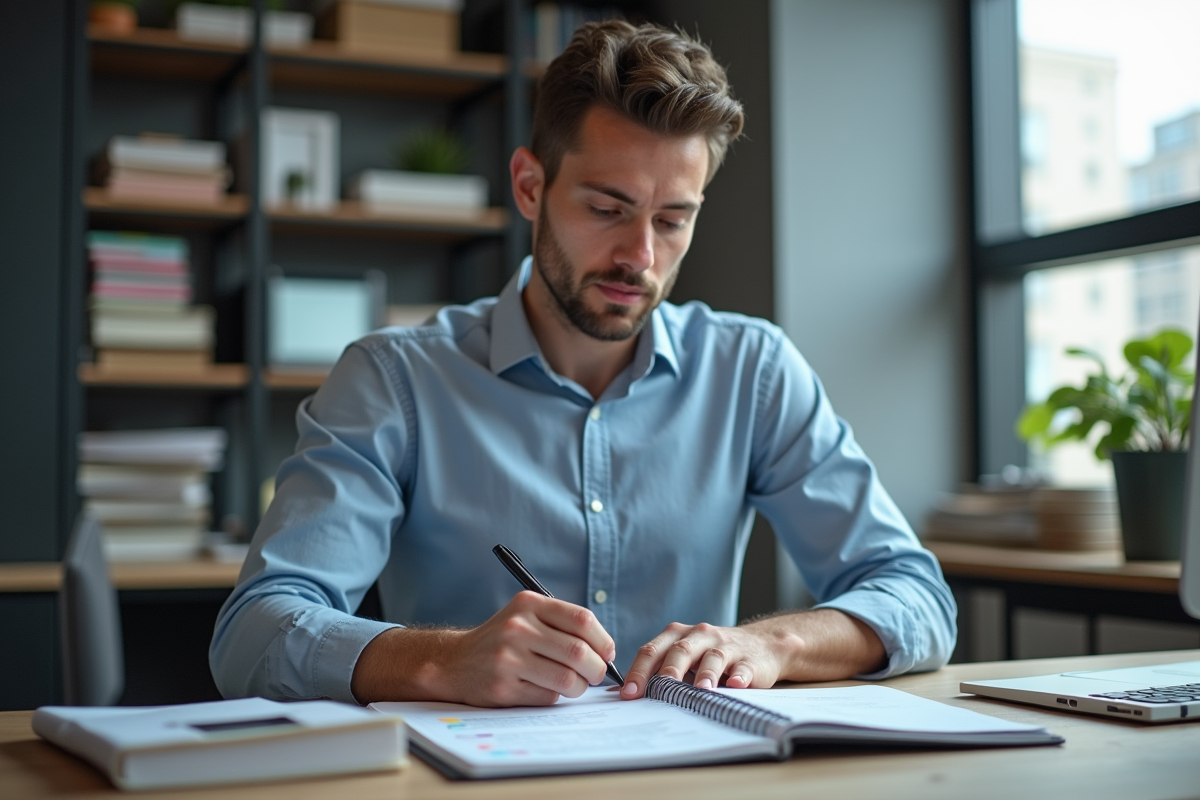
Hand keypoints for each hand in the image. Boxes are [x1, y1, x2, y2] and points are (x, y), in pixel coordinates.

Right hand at [443, 591, 614, 705]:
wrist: (455, 661)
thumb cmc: (503, 640)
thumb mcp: (526, 616)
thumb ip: (562, 624)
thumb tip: (606, 650)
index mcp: (528, 604)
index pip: (581, 619)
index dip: (603, 640)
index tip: (607, 653)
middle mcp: (517, 628)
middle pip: (578, 652)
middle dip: (596, 668)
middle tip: (594, 674)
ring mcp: (508, 658)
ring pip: (567, 679)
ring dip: (579, 687)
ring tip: (574, 685)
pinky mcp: (503, 687)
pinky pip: (548, 697)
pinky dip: (555, 697)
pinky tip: (544, 688)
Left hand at [620, 622, 791, 698]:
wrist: (762, 645)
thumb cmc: (712, 655)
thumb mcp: (686, 657)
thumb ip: (661, 671)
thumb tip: (630, 695)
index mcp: (678, 635)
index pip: (653, 650)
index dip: (639, 670)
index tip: (629, 692)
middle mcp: (700, 635)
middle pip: (680, 651)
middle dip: (666, 672)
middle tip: (656, 692)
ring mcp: (726, 645)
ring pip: (713, 656)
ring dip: (705, 673)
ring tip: (700, 690)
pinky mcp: (749, 658)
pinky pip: (743, 666)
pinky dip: (739, 675)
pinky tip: (735, 684)